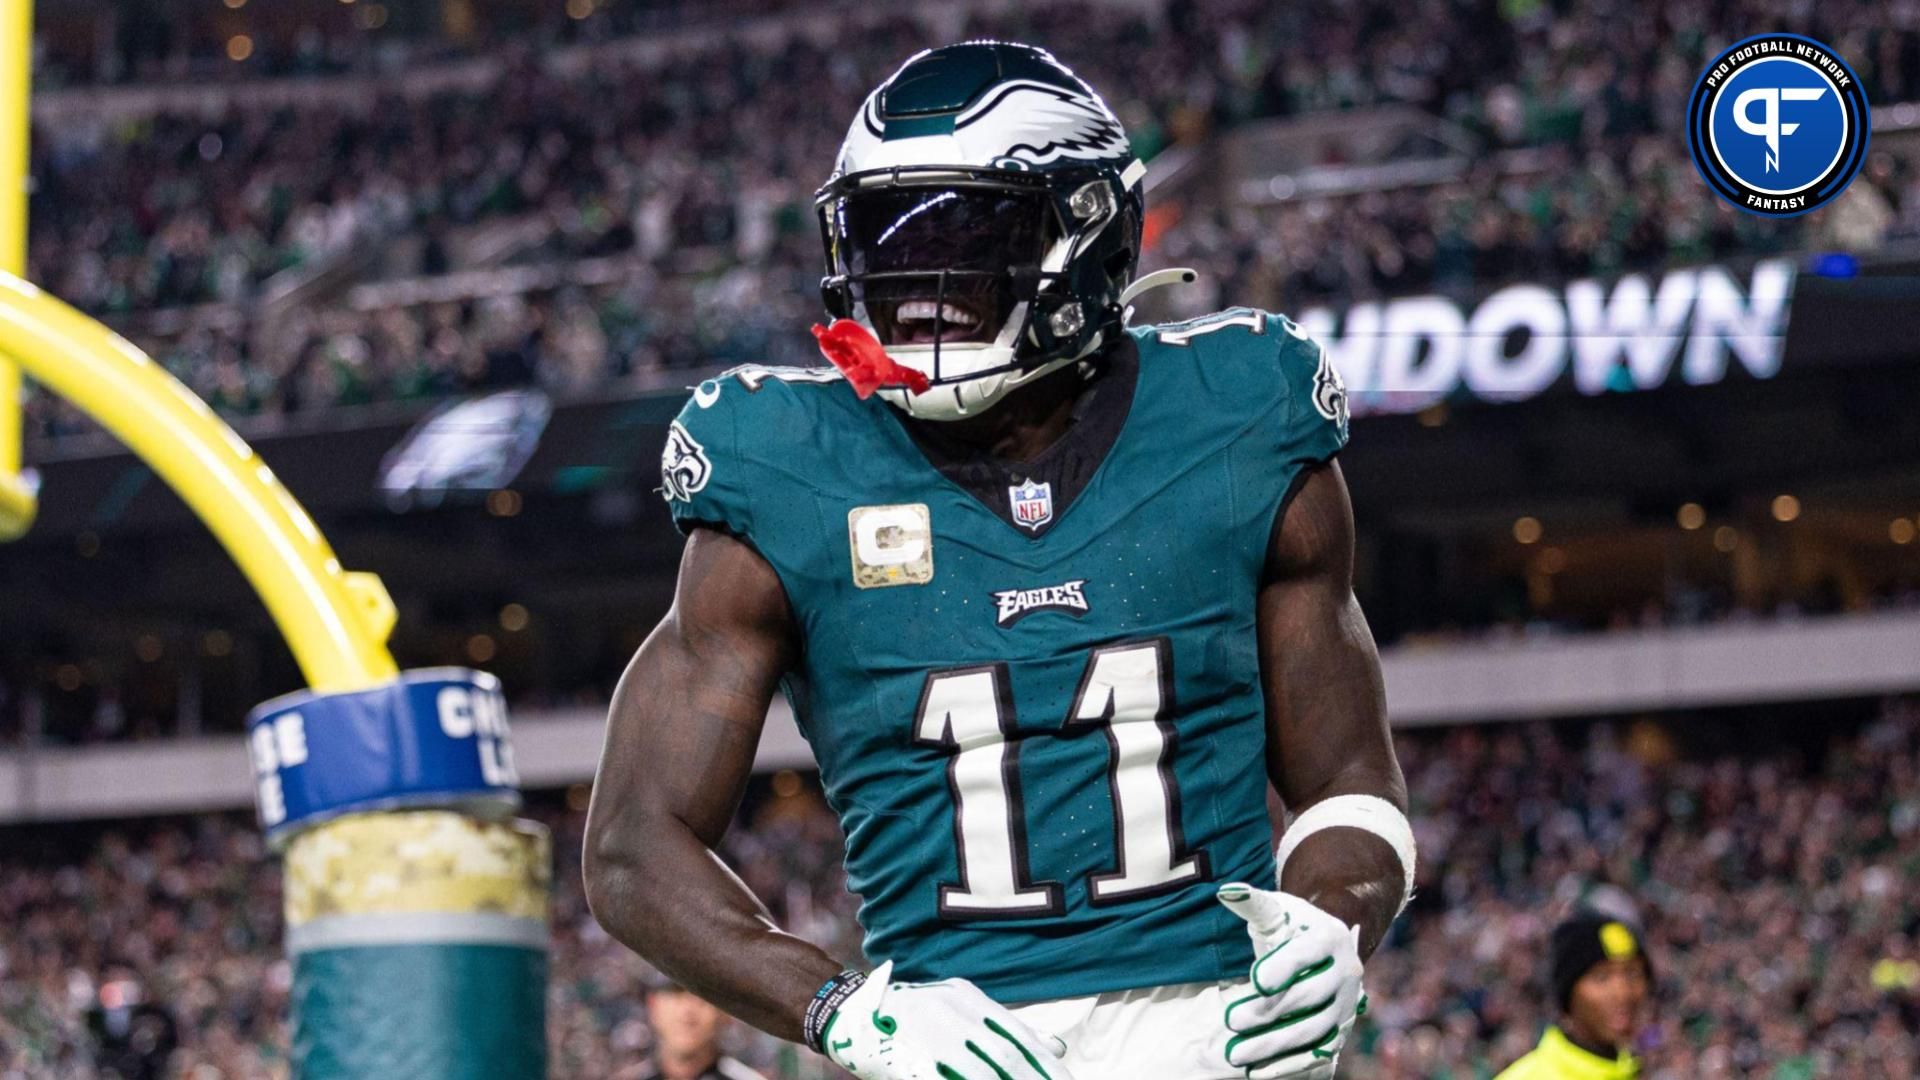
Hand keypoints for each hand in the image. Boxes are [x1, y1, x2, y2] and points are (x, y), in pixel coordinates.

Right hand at [822, 961, 1074, 1079]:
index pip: (1018, 1038)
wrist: (851, 1011)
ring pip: (980, 1075)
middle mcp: (953, 1017)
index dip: (1044, 1066)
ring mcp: (932, 1040)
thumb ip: (1005, 1027)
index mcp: (968, 1000)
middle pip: (1005, 1060)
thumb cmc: (913, 1015)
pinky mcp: (911, 1063)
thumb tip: (1056, 1047)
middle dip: (1033, 1079)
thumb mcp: (961, 1006)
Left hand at [1217, 883, 1365, 1078]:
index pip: (1308, 954)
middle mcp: (1346, 973)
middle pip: (1309, 996)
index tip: (1254, 980)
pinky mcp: (1339, 1031)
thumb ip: (1252, 903)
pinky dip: (1288, 1065)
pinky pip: (1316, 1053)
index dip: (1284, 967)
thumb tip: (1226, 891)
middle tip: (1231, 1021)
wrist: (1325, 948)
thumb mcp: (1276, 910)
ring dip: (1274, 1044)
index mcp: (1330, 937)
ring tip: (1236, 1054)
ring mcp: (1345, 1006)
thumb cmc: (1292, 926)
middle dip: (1269, 1011)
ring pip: (1313, 1030)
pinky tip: (1256, 1072)